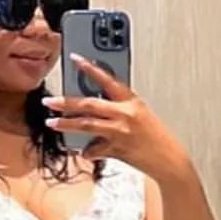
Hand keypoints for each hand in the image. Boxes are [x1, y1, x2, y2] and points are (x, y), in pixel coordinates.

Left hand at [43, 58, 189, 181]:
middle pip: (89, 104)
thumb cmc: (157, 137)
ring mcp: (120, 132)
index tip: (75, 59)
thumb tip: (95, 108)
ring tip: (52, 123)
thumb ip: (119, 108)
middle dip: (66, 102)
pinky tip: (85, 151)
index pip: (107, 79)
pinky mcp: (116, 150)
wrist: (170, 160)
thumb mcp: (141, 115)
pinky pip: (94, 149)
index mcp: (132, 101)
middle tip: (50, 101)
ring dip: (66, 124)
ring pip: (86, 124)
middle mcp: (125, 114)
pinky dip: (87, 151)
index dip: (89, 68)